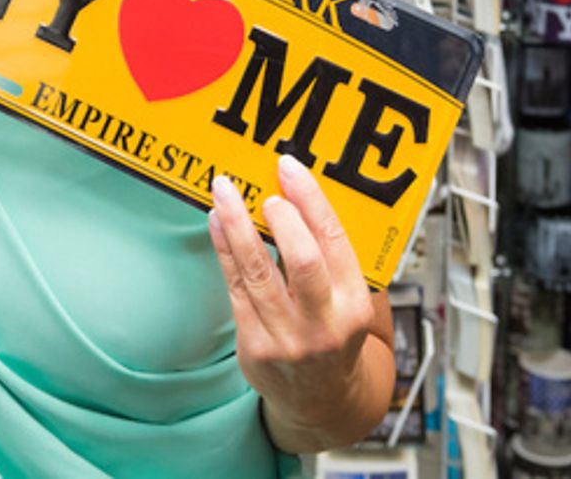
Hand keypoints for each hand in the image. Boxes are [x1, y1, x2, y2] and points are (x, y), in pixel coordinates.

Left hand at [208, 154, 387, 450]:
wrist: (320, 401)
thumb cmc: (333, 337)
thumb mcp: (350, 302)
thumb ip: (332, 257)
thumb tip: (298, 195)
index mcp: (353, 305)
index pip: (335, 242)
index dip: (311, 199)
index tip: (290, 169)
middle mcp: (323, 323)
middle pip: (303, 261)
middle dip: (282, 219)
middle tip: (266, 192)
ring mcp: (287, 337)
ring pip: (258, 271)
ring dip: (238, 224)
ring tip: (224, 191)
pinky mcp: (255, 345)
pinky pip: (235, 286)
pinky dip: (225, 248)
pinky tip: (217, 221)